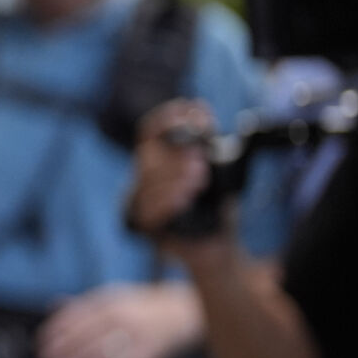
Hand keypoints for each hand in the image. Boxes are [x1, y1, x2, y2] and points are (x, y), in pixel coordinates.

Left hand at [37, 282, 203, 357]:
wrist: (176, 317)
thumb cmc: (136, 307)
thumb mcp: (110, 295)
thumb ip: (83, 304)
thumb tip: (53, 307)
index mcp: (111, 305)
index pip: (77, 321)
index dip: (55, 336)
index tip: (40, 346)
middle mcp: (123, 324)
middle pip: (85, 345)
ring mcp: (134, 344)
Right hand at [127, 99, 237, 261]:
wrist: (216, 245)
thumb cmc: (217, 207)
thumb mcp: (218, 170)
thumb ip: (207, 144)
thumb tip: (202, 112)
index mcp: (159, 159)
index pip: (149, 130)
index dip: (167, 119)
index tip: (190, 113)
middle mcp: (144, 176)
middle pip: (148, 153)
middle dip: (175, 154)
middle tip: (201, 159)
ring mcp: (139, 199)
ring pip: (147, 181)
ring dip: (174, 178)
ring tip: (198, 179)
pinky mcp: (140, 224)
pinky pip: (147, 209)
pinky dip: (166, 202)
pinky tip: (184, 200)